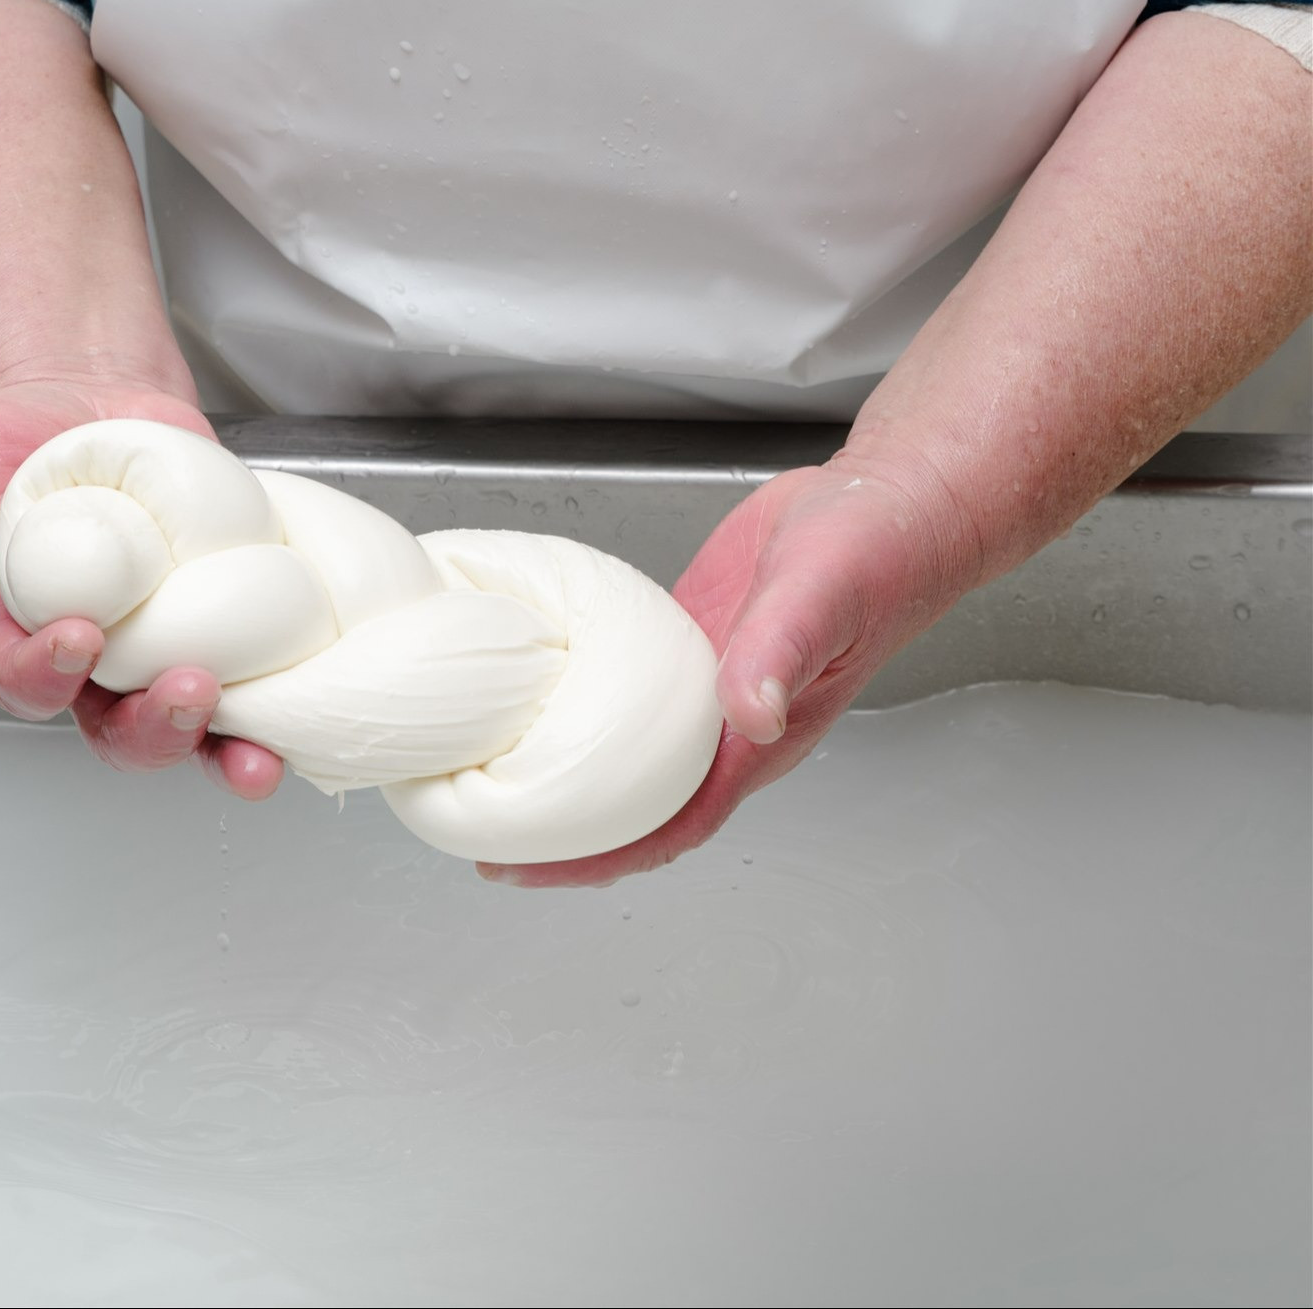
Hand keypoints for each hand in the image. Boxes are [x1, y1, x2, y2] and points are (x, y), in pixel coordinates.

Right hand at [0, 378, 284, 799]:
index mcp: (24, 636)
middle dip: (152, 727)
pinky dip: (286, 702)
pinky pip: (259, 685)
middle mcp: (98, 666)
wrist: (96, 412)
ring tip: (253, 752)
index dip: (47, 673)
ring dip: (223, 747)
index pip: (25, 681)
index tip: (77, 636)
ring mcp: (169, 652)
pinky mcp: (231, 631)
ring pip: (192, 729)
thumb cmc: (18, 445)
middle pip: (117, 730)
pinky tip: (315, 697)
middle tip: (188, 691)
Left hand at [486, 458, 975, 886]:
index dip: (599, 857)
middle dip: (564, 836)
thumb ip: (780, 653)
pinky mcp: (686, 646)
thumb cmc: (876, 554)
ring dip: (566, 778)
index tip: (528, 869)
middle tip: (483, 840)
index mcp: (757, 740)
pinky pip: (626, 693)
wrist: (888, 503)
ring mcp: (701, 689)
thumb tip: (750, 713)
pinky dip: (579, 708)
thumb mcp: (819, 596)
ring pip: (626, 757)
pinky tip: (535, 703)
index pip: (670, 824)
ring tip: (492, 783)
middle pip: (636, 807)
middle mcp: (724, 728)